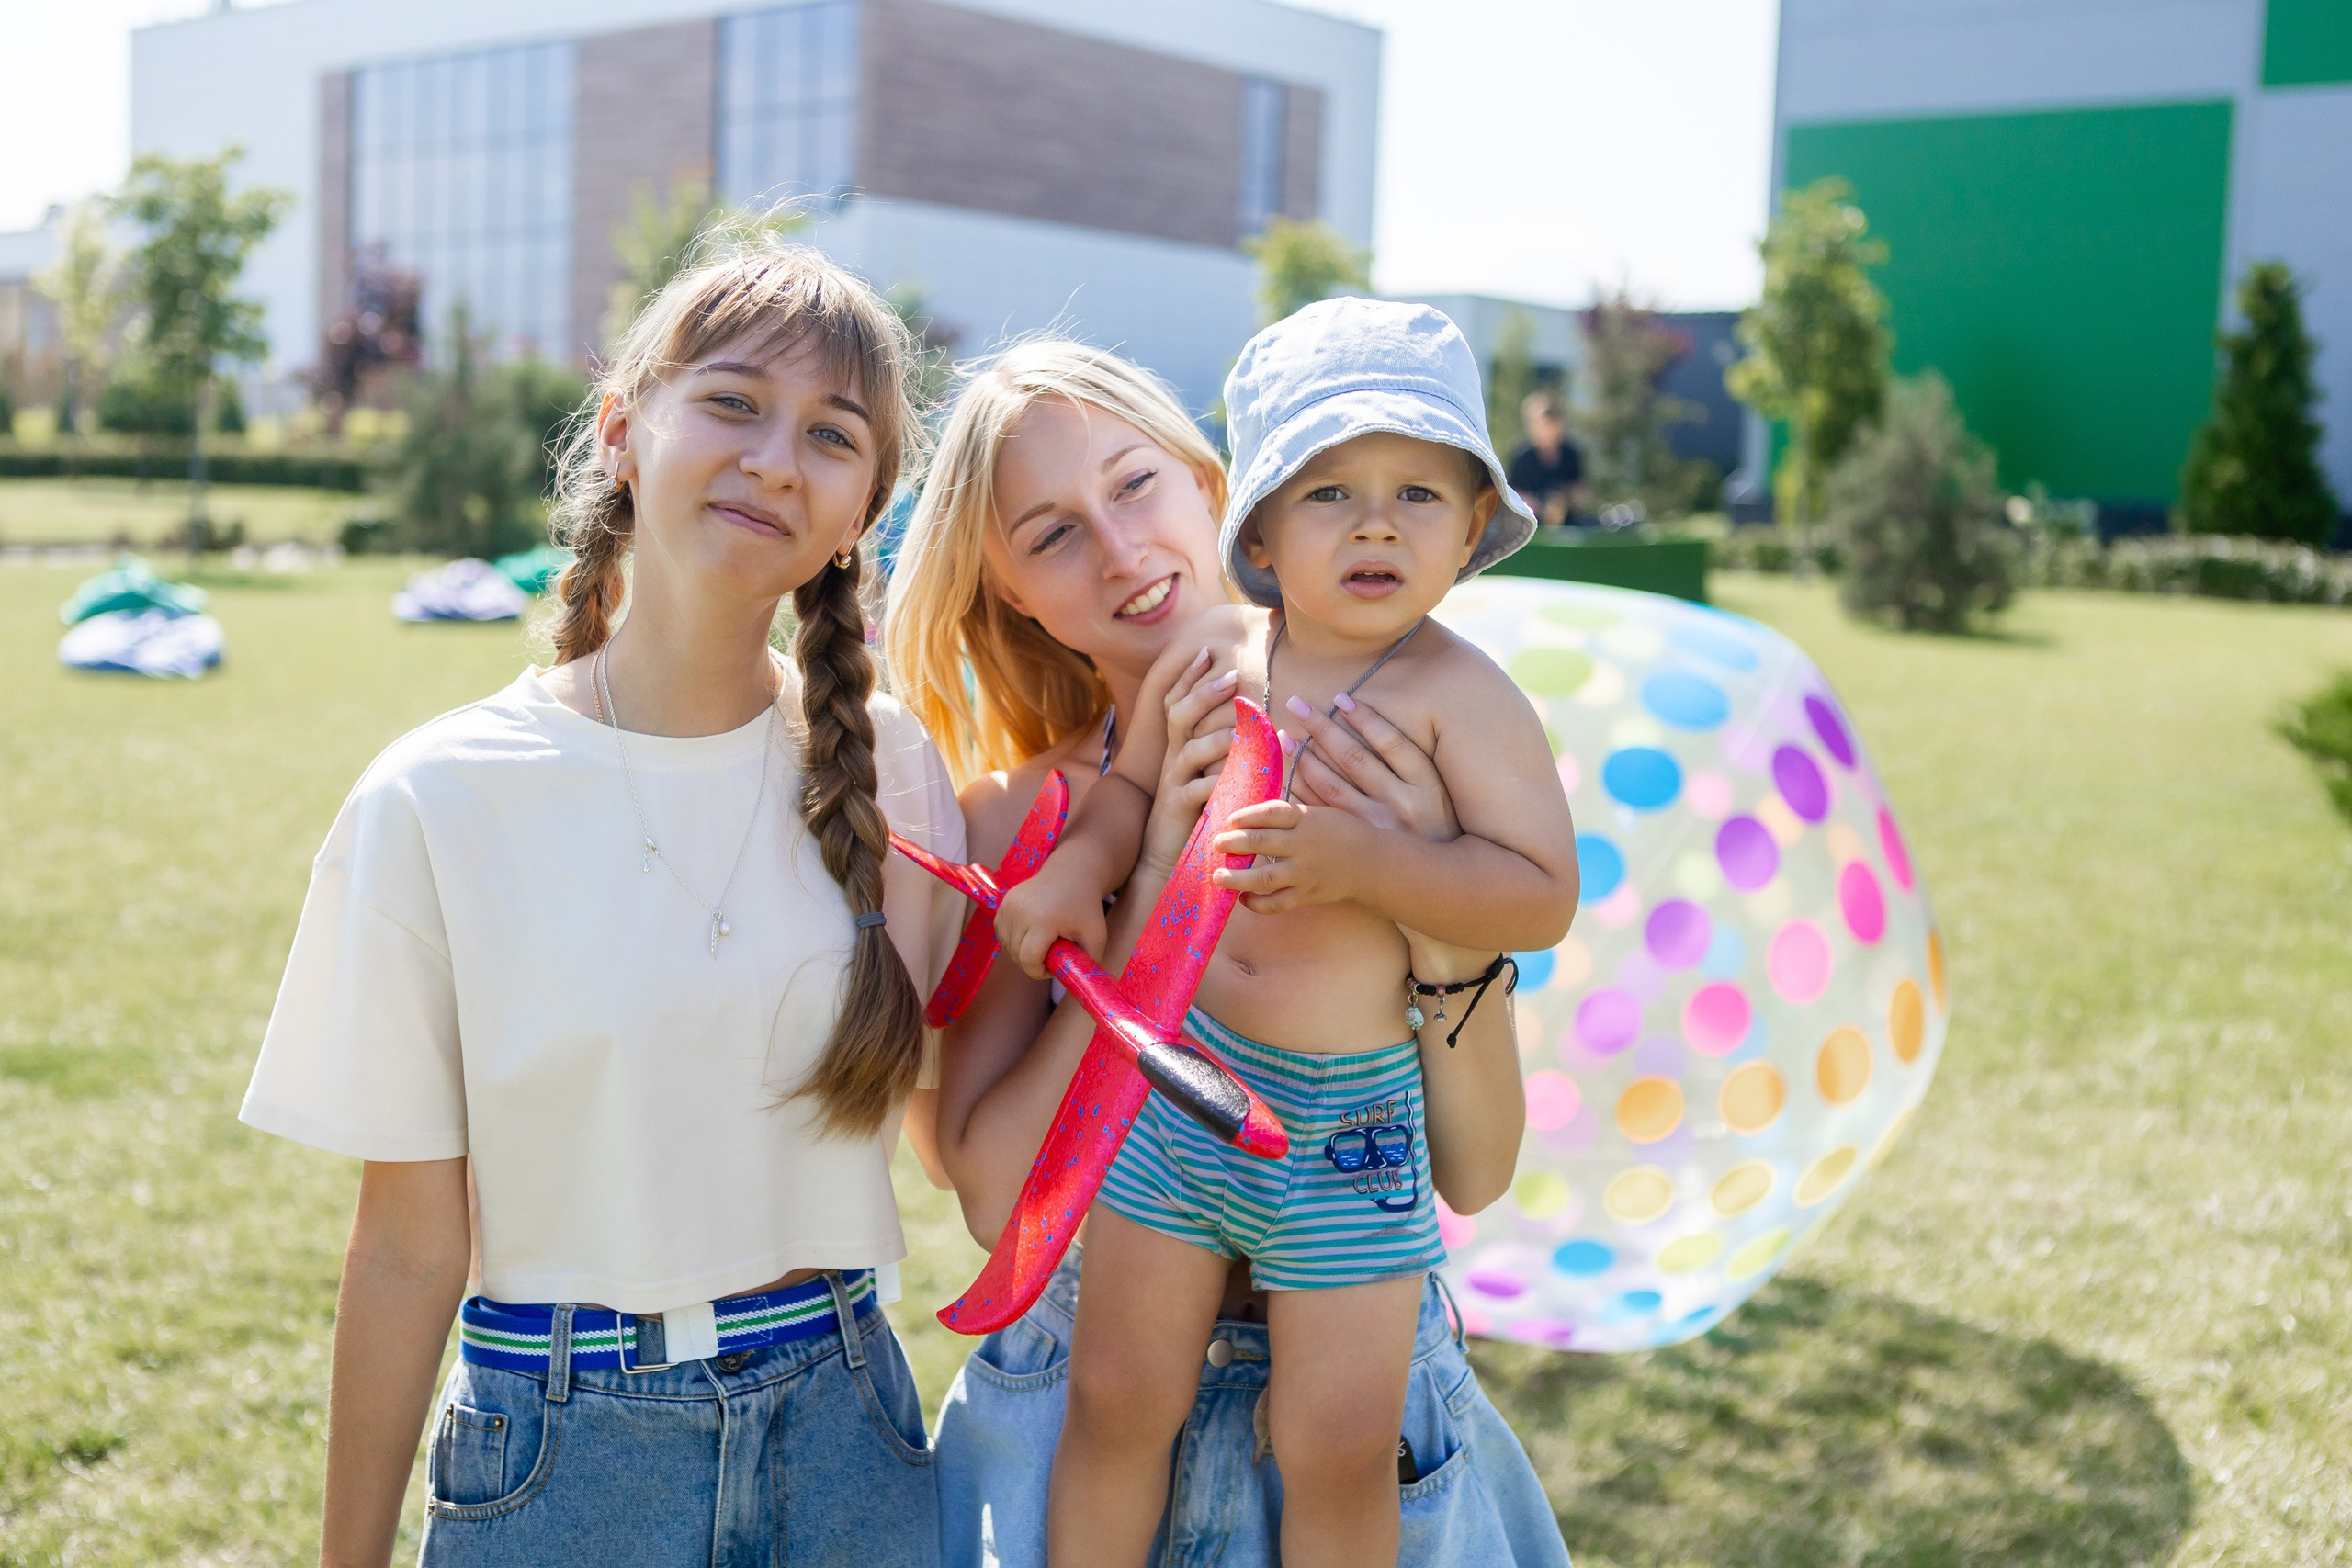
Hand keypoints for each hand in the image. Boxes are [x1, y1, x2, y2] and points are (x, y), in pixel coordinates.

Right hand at [993, 860, 1108, 980]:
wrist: (1072, 873)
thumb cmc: (1086, 908)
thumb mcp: (1096, 937)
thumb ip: (1088, 965)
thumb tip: (1079, 988)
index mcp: (1044, 919)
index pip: (1028, 959)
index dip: (1038, 972)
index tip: (1051, 969)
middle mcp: (1021, 910)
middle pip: (1016, 954)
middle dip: (1032, 963)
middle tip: (1050, 956)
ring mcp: (1009, 904)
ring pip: (1006, 946)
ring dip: (1021, 952)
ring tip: (1042, 944)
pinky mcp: (1004, 902)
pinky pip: (1002, 933)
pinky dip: (1012, 940)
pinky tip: (1029, 935)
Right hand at [1138, 654, 1240, 879]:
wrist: (1165, 853)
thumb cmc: (1194, 812)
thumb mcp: (1206, 775)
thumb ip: (1222, 752)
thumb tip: (1252, 726)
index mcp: (1178, 747)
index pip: (1178, 702)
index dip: (1189, 676)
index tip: (1207, 651)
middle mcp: (1173, 759)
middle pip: (1179, 715)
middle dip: (1204, 693)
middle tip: (1231, 676)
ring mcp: (1174, 782)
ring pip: (1190, 751)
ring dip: (1217, 738)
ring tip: (1240, 730)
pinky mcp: (1179, 809)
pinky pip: (1198, 791)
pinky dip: (1219, 783)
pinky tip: (1239, 779)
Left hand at [1209, 798, 1371, 913]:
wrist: (1373, 864)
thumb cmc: (1342, 833)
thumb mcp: (1319, 813)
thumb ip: (1290, 814)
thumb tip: (1251, 814)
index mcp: (1307, 819)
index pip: (1271, 813)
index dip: (1246, 815)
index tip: (1230, 820)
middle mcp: (1304, 845)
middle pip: (1263, 842)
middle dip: (1234, 843)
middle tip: (1216, 844)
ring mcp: (1305, 872)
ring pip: (1266, 877)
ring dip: (1238, 878)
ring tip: (1218, 877)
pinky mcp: (1308, 895)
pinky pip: (1279, 903)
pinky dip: (1259, 904)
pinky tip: (1244, 899)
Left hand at [1283, 692, 1458, 842]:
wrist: (1436, 877)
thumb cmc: (1435, 821)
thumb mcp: (1435, 788)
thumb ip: (1410, 759)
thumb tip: (1367, 719)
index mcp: (1425, 787)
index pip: (1391, 743)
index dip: (1366, 719)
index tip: (1340, 698)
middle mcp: (1399, 806)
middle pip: (1355, 759)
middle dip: (1323, 728)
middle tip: (1297, 703)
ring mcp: (1374, 828)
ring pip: (1331, 786)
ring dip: (1304, 757)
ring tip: (1287, 735)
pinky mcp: (1353, 844)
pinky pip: (1321, 813)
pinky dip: (1302, 791)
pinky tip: (1289, 771)